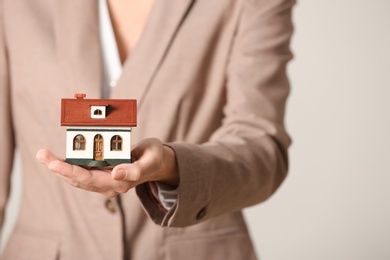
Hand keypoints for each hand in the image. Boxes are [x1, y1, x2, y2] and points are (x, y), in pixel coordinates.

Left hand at [36, 138, 178, 197]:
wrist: (157, 162)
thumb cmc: (154, 158)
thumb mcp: (150, 160)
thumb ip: (136, 169)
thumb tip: (115, 174)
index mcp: (120, 182)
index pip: (90, 179)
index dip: (71, 171)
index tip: (54, 164)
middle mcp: (109, 185)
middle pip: (78, 180)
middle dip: (58, 168)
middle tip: (41, 154)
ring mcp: (105, 181)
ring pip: (77, 177)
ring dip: (59, 167)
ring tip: (43, 154)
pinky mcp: (102, 175)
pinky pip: (82, 172)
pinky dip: (68, 164)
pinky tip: (57, 158)